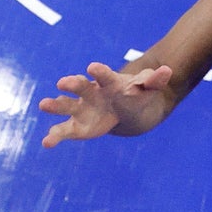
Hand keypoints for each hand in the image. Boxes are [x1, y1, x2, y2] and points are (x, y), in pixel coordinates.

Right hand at [40, 62, 174, 145]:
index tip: (93, 67)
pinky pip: (64, 131)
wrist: (127, 108)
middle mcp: (91, 92)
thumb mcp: (148, 87)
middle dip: (72, 84)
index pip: (104, 75)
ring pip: (66, 105)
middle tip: (62, 82)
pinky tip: (46, 143)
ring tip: (43, 104)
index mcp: (108, 82)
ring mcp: (82, 108)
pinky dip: (55, 136)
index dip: (99, 71)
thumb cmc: (136, 94)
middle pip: (80, 86)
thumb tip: (168, 72)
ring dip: (55, 105)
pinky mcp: (78, 126)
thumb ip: (154, 80)